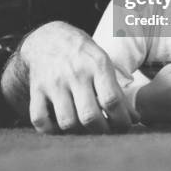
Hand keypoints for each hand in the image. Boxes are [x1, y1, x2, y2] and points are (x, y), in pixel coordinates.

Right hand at [1, 21, 137, 133]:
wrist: (48, 37)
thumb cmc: (82, 54)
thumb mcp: (103, 62)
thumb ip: (117, 90)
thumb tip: (135, 119)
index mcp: (97, 64)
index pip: (112, 100)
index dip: (121, 120)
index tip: (124, 126)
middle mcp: (75, 73)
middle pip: (90, 116)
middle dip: (102, 130)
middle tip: (105, 129)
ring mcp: (53, 82)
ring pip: (67, 122)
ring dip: (79, 132)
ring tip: (85, 128)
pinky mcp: (36, 90)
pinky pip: (40, 120)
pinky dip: (51, 130)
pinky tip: (61, 125)